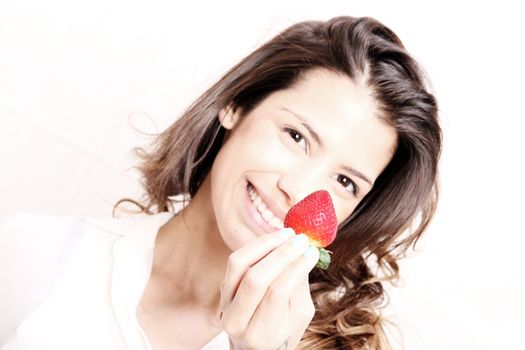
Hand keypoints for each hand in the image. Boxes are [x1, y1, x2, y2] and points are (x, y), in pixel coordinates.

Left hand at [218, 229, 318, 349]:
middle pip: (256, 279)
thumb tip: (305, 252)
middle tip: (302, 240)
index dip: (296, 268)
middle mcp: (236, 321)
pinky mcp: (222, 288)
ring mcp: (225, 303)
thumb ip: (299, 288)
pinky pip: (236, 261)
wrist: (252, 346)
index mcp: (260, 334)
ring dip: (265, 244)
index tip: (313, 252)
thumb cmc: (282, 331)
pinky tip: (273, 239)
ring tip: (287, 234)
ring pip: (239, 264)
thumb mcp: (299, 318)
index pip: (277, 293)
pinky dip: (255, 246)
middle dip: (281, 255)